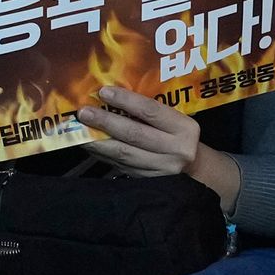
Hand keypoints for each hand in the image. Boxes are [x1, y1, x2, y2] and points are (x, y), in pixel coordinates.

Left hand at [76, 83, 210, 186]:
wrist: (195, 169)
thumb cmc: (179, 136)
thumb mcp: (175, 120)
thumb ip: (150, 111)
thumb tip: (111, 96)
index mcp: (184, 128)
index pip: (151, 111)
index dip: (126, 100)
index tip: (103, 92)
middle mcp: (176, 150)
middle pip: (134, 134)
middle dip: (106, 122)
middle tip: (84, 112)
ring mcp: (162, 169)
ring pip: (124, 154)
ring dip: (98, 142)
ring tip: (79, 131)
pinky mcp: (150, 182)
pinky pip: (122, 166)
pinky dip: (104, 156)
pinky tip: (91, 146)